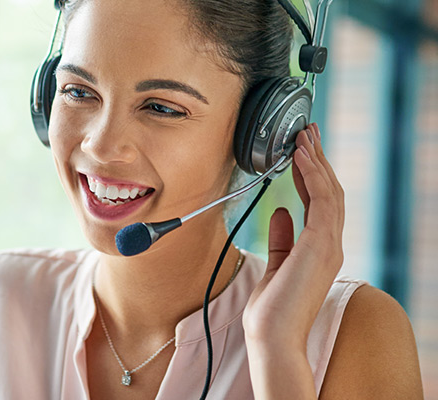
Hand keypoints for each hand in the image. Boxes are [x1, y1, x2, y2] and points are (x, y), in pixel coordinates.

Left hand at [243, 123, 345, 351]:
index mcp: (319, 249)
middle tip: (307, 132)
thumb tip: (281, 211)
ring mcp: (329, 245)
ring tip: (303, 135)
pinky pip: (322, 201)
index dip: (312, 174)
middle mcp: (329, 244)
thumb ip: (281, 238)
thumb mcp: (275, 264)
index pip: (320, 202)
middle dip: (317, 159)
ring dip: (316, 161)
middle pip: (329, 191)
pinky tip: (301, 157)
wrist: (272, 336)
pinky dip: (312, 175)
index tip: (301, 151)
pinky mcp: (321, 245)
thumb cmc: (272, 309)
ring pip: (329, 191)